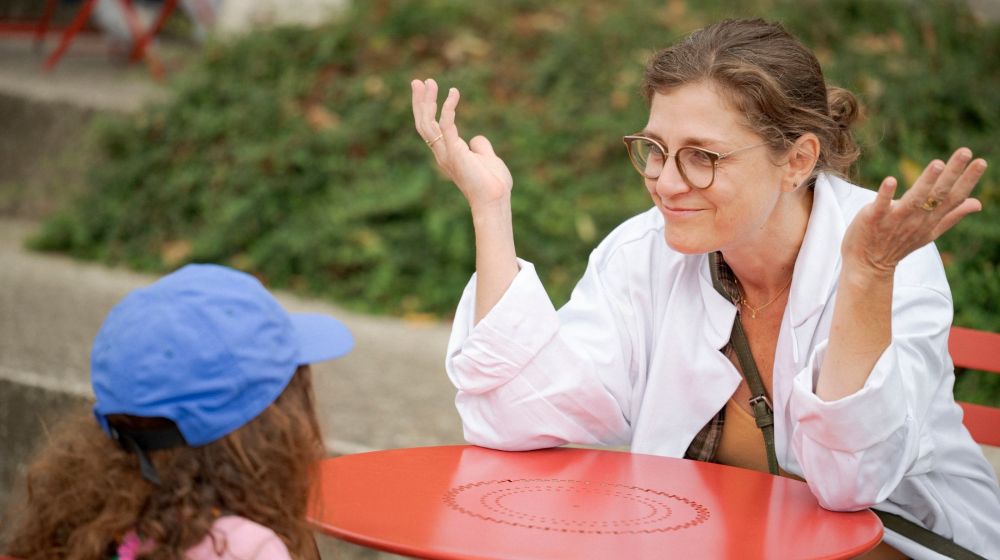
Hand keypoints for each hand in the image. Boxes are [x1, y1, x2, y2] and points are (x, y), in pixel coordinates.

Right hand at [411, 78, 512, 210]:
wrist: (496, 200)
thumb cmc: (493, 184)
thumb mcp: (487, 158)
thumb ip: (480, 146)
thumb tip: (476, 138)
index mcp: (447, 154)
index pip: (430, 128)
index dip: (426, 109)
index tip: (427, 89)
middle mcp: (442, 153)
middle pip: (424, 123)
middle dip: (420, 101)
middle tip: (418, 81)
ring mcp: (447, 154)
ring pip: (429, 124)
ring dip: (427, 101)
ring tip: (429, 82)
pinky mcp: (455, 153)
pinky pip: (447, 126)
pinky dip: (449, 109)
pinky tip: (453, 94)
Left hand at [841, 148, 985, 274]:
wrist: (868, 265)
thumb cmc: (899, 244)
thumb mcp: (930, 232)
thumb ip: (952, 216)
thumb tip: (977, 203)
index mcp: (931, 219)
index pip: (954, 198)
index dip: (968, 180)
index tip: (981, 161)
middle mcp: (917, 219)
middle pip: (938, 194)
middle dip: (952, 173)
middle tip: (965, 151)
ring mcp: (895, 219)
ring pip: (914, 199)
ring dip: (926, 182)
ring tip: (938, 164)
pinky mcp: (873, 219)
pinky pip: (880, 206)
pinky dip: (885, 194)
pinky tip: (890, 180)